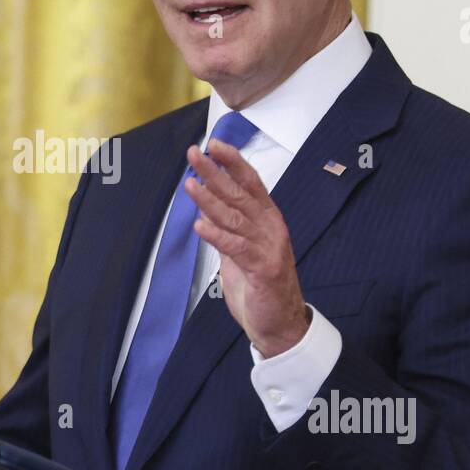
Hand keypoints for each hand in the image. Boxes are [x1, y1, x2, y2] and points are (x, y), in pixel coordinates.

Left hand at [185, 139, 310, 356]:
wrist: (279, 324)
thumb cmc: (260, 285)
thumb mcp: (241, 250)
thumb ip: (228, 227)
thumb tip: (205, 205)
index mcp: (267, 219)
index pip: (250, 183)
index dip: (233, 162)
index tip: (214, 144)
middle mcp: (270, 228)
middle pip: (239, 194)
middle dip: (215, 172)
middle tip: (194, 154)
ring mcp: (268, 247)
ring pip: (235, 217)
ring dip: (209, 200)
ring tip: (189, 184)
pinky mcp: (263, 269)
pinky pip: (236, 248)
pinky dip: (217, 236)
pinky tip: (199, 225)